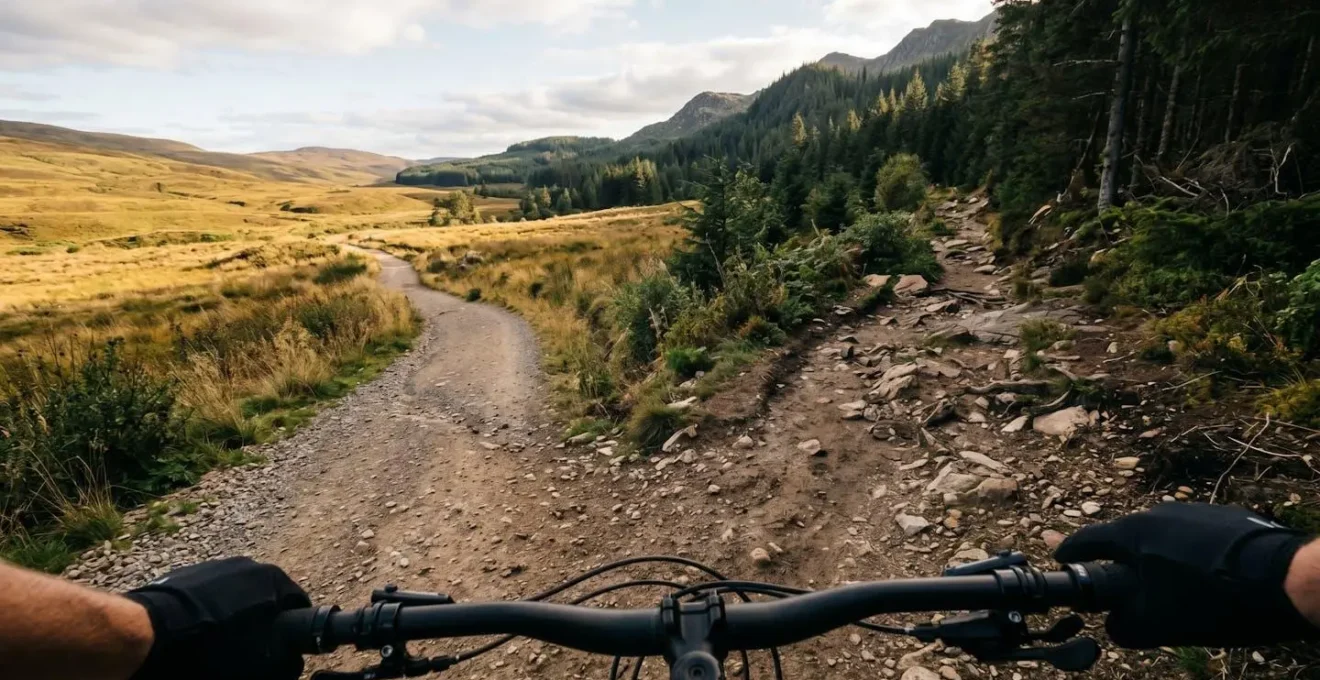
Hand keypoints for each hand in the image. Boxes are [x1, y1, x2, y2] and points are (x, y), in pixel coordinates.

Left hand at [124, 557, 309, 679]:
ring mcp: (214, 566)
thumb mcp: (261, 666)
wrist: (148, 635)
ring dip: (232, 617)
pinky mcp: (185, 574)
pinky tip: (194, 636)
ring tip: (216, 645)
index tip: (279, 652)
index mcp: (274, 580)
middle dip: (260, 623)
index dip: (291, 633)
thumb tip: (290, 661)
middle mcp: (248, 565)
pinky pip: (206, 597)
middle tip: (248, 652)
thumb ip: (287, 662)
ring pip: (235, 597)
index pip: (298, 606)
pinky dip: (206, 613)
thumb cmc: (212, 650)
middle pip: (265, 600)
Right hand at [1055, 503, 1316, 648]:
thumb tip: (1114, 624)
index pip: (1087, 541)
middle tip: (1129, 594)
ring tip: (1177, 594)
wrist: (1285, 578)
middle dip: (1123, 566)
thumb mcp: (1160, 624)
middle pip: (1127, 541)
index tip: (1061, 562)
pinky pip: (1193, 538)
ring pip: (1162, 540)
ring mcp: (1194, 511)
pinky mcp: (1225, 517)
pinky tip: (1208, 583)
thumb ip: (1124, 625)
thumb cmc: (1213, 600)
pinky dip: (1190, 558)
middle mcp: (1159, 512)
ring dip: (1160, 563)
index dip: (1070, 554)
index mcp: (1134, 533)